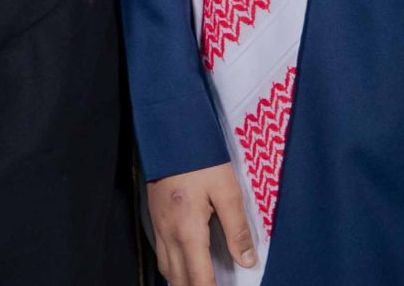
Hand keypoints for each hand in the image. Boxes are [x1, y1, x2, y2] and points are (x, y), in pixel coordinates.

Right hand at [146, 162, 255, 284]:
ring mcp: (159, 226)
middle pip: (180, 280)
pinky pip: (161, 255)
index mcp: (189, 231)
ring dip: (182, 283)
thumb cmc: (199, 158)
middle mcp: (169, 234)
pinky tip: (183, 266)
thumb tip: (248, 260)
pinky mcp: (155, 218)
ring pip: (167, 270)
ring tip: (198, 284)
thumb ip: (238, 229)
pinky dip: (172, 269)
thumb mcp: (227, 190)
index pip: (200, 278)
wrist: (170, 133)